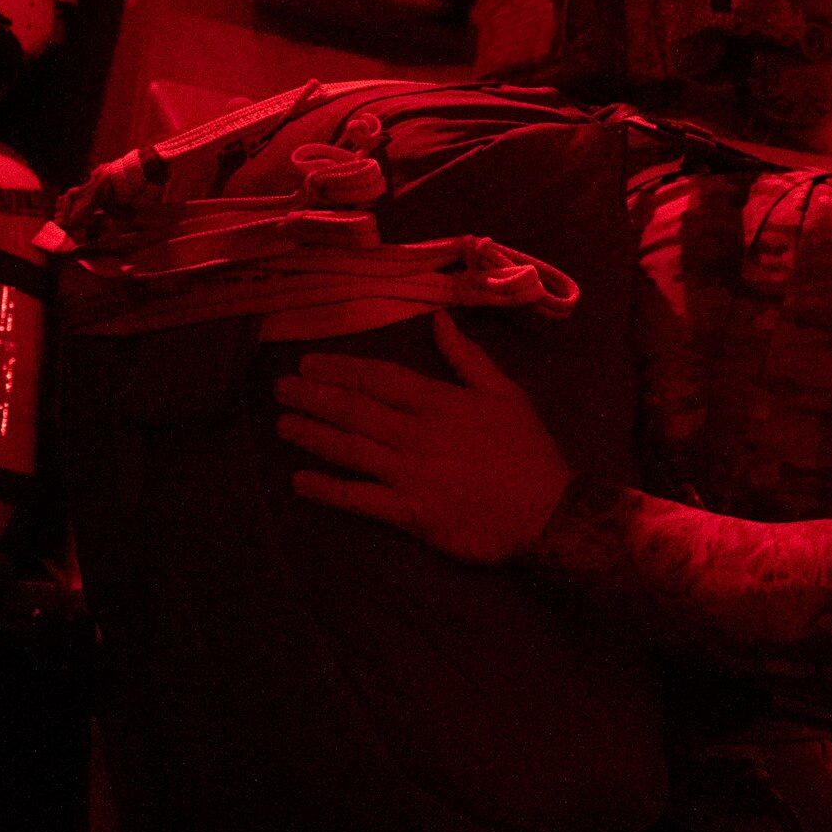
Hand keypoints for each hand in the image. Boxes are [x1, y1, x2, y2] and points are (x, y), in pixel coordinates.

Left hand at [277, 311, 574, 563]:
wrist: (549, 512)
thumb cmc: (529, 450)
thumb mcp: (506, 392)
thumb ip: (466, 357)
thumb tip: (439, 319)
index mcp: (441, 402)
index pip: (379, 378)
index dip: (340, 369)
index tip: (309, 363)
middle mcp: (417, 434)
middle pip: (354, 410)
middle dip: (314, 397)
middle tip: (282, 389)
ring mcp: (410, 474)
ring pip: (349, 449)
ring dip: (312, 435)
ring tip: (283, 425)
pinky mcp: (409, 513)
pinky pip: (359, 499)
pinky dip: (328, 489)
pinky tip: (301, 481)